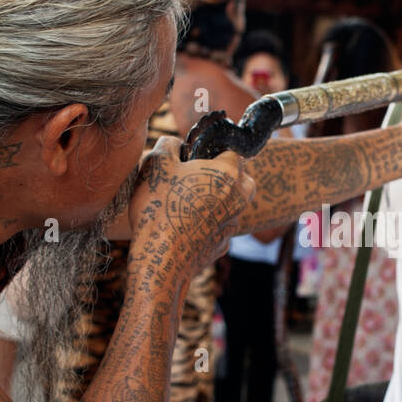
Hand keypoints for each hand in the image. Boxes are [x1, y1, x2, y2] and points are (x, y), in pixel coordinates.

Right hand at [127, 136, 255, 274]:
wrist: (161, 258)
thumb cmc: (159, 207)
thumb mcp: (156, 164)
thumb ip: (169, 145)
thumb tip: (176, 143)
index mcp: (227, 173)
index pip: (236, 151)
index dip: (218, 150)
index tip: (202, 155)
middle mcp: (238, 199)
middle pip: (245, 180)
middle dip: (230, 176)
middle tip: (202, 177)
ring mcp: (232, 224)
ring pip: (234, 206)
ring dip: (219, 201)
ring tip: (190, 203)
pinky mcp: (223, 245)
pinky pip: (221, 228)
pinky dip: (209, 225)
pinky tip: (186, 227)